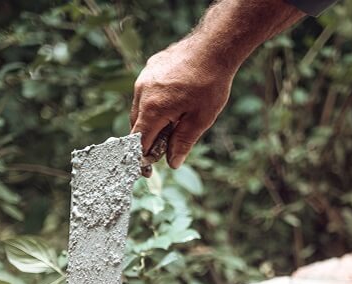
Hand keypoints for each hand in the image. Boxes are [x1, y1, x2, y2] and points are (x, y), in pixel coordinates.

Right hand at [131, 38, 235, 168]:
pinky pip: (146, 90)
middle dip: (147, 138)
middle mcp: (143, 91)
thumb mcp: (201, 119)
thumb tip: (172, 163)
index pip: (139, 140)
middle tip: (164, 147)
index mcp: (153, 108)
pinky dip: (154, 102)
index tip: (147, 168)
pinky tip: (174, 101)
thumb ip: (183, 142)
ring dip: (151, 119)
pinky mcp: (151, 67)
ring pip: (140, 106)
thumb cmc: (210, 83)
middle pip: (137, 124)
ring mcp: (145, 77)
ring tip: (173, 122)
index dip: (142, 156)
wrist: (214, 47)